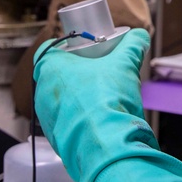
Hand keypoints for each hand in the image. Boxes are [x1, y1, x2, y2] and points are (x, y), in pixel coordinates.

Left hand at [33, 29, 181, 181]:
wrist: (106, 146)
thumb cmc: (107, 100)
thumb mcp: (125, 65)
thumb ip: (132, 46)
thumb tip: (140, 36)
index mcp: (50, 68)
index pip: (50, 49)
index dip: (68, 47)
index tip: (85, 50)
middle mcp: (42, 92)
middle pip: (58, 74)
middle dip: (79, 73)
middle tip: (100, 72)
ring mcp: (47, 117)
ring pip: (62, 99)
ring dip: (80, 97)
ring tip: (104, 98)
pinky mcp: (56, 138)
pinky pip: (67, 122)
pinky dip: (82, 118)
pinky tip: (102, 119)